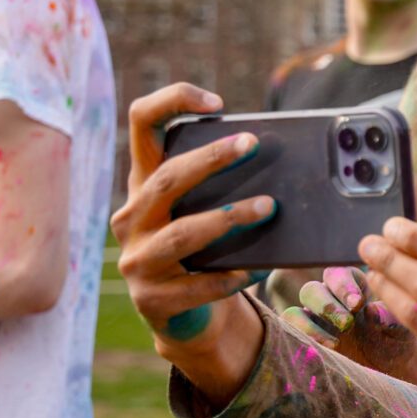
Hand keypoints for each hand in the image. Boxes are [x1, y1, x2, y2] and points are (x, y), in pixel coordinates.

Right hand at [112, 84, 271, 405]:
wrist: (187, 316)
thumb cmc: (206, 250)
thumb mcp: (206, 210)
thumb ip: (225, 185)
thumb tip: (286, 163)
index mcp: (142, 184)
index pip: (141, 125)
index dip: (171, 103)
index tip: (216, 102)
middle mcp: (130, 217)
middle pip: (165, 179)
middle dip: (210, 159)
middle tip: (252, 144)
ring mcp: (136, 260)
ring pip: (182, 233)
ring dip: (228, 218)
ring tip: (269, 207)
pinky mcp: (151, 299)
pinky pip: (198, 284)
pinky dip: (232, 274)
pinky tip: (261, 267)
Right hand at [284, 266, 416, 391]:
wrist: (389, 369)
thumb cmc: (395, 341)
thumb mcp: (401, 330)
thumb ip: (390, 318)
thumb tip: (372, 311)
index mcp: (353, 287)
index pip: (338, 274)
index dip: (344, 286)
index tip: (358, 304)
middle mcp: (328, 300)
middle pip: (312, 290)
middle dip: (327, 306)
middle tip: (347, 324)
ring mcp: (313, 321)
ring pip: (295, 313)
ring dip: (309, 326)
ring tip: (335, 344)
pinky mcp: (304, 341)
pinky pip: (289, 336)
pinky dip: (299, 342)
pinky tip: (322, 353)